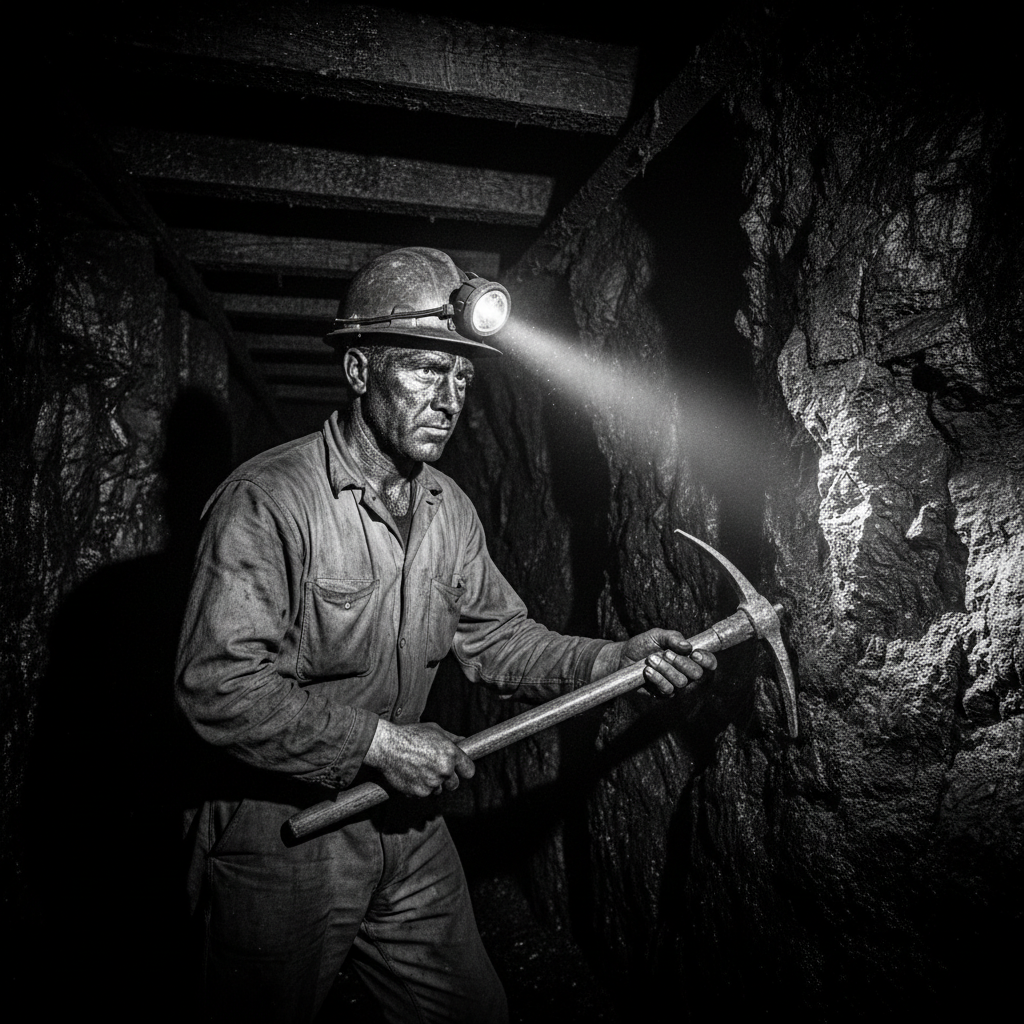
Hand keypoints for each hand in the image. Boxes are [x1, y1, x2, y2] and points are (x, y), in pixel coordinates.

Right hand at [363, 719, 475, 797]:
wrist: (386, 746)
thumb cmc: (410, 734)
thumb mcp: (434, 730)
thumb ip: (451, 738)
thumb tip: (464, 741)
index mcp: (451, 754)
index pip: (469, 771)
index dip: (464, 770)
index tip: (459, 769)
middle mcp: (444, 770)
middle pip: (455, 784)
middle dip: (447, 779)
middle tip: (435, 770)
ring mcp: (432, 783)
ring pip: (438, 790)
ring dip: (432, 784)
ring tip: (419, 770)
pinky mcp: (419, 793)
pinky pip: (424, 794)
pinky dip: (419, 788)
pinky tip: (411, 775)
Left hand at [598, 628, 715, 696]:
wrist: (623, 657)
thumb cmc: (644, 644)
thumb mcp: (657, 635)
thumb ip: (672, 637)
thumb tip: (687, 646)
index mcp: (690, 657)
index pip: (710, 663)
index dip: (707, 659)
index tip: (694, 653)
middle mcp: (687, 673)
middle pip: (698, 674)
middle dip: (682, 663)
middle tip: (666, 654)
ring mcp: (676, 685)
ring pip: (682, 682)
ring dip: (666, 669)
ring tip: (651, 659)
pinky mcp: (663, 694)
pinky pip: (667, 690)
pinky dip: (657, 678)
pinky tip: (647, 670)